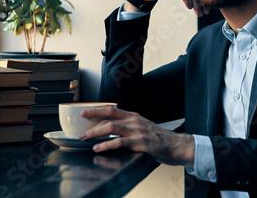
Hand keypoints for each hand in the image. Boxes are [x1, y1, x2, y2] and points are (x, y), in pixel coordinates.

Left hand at [79, 106, 194, 166]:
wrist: (176, 145)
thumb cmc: (158, 139)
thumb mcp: (143, 127)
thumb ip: (128, 126)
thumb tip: (111, 129)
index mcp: (134, 116)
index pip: (112, 110)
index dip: (97, 110)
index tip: (83, 112)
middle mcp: (134, 121)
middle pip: (109, 118)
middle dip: (92, 123)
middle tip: (80, 132)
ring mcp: (138, 131)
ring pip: (112, 128)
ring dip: (95, 133)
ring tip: (85, 139)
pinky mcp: (141, 143)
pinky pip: (120, 142)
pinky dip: (107, 144)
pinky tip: (98, 148)